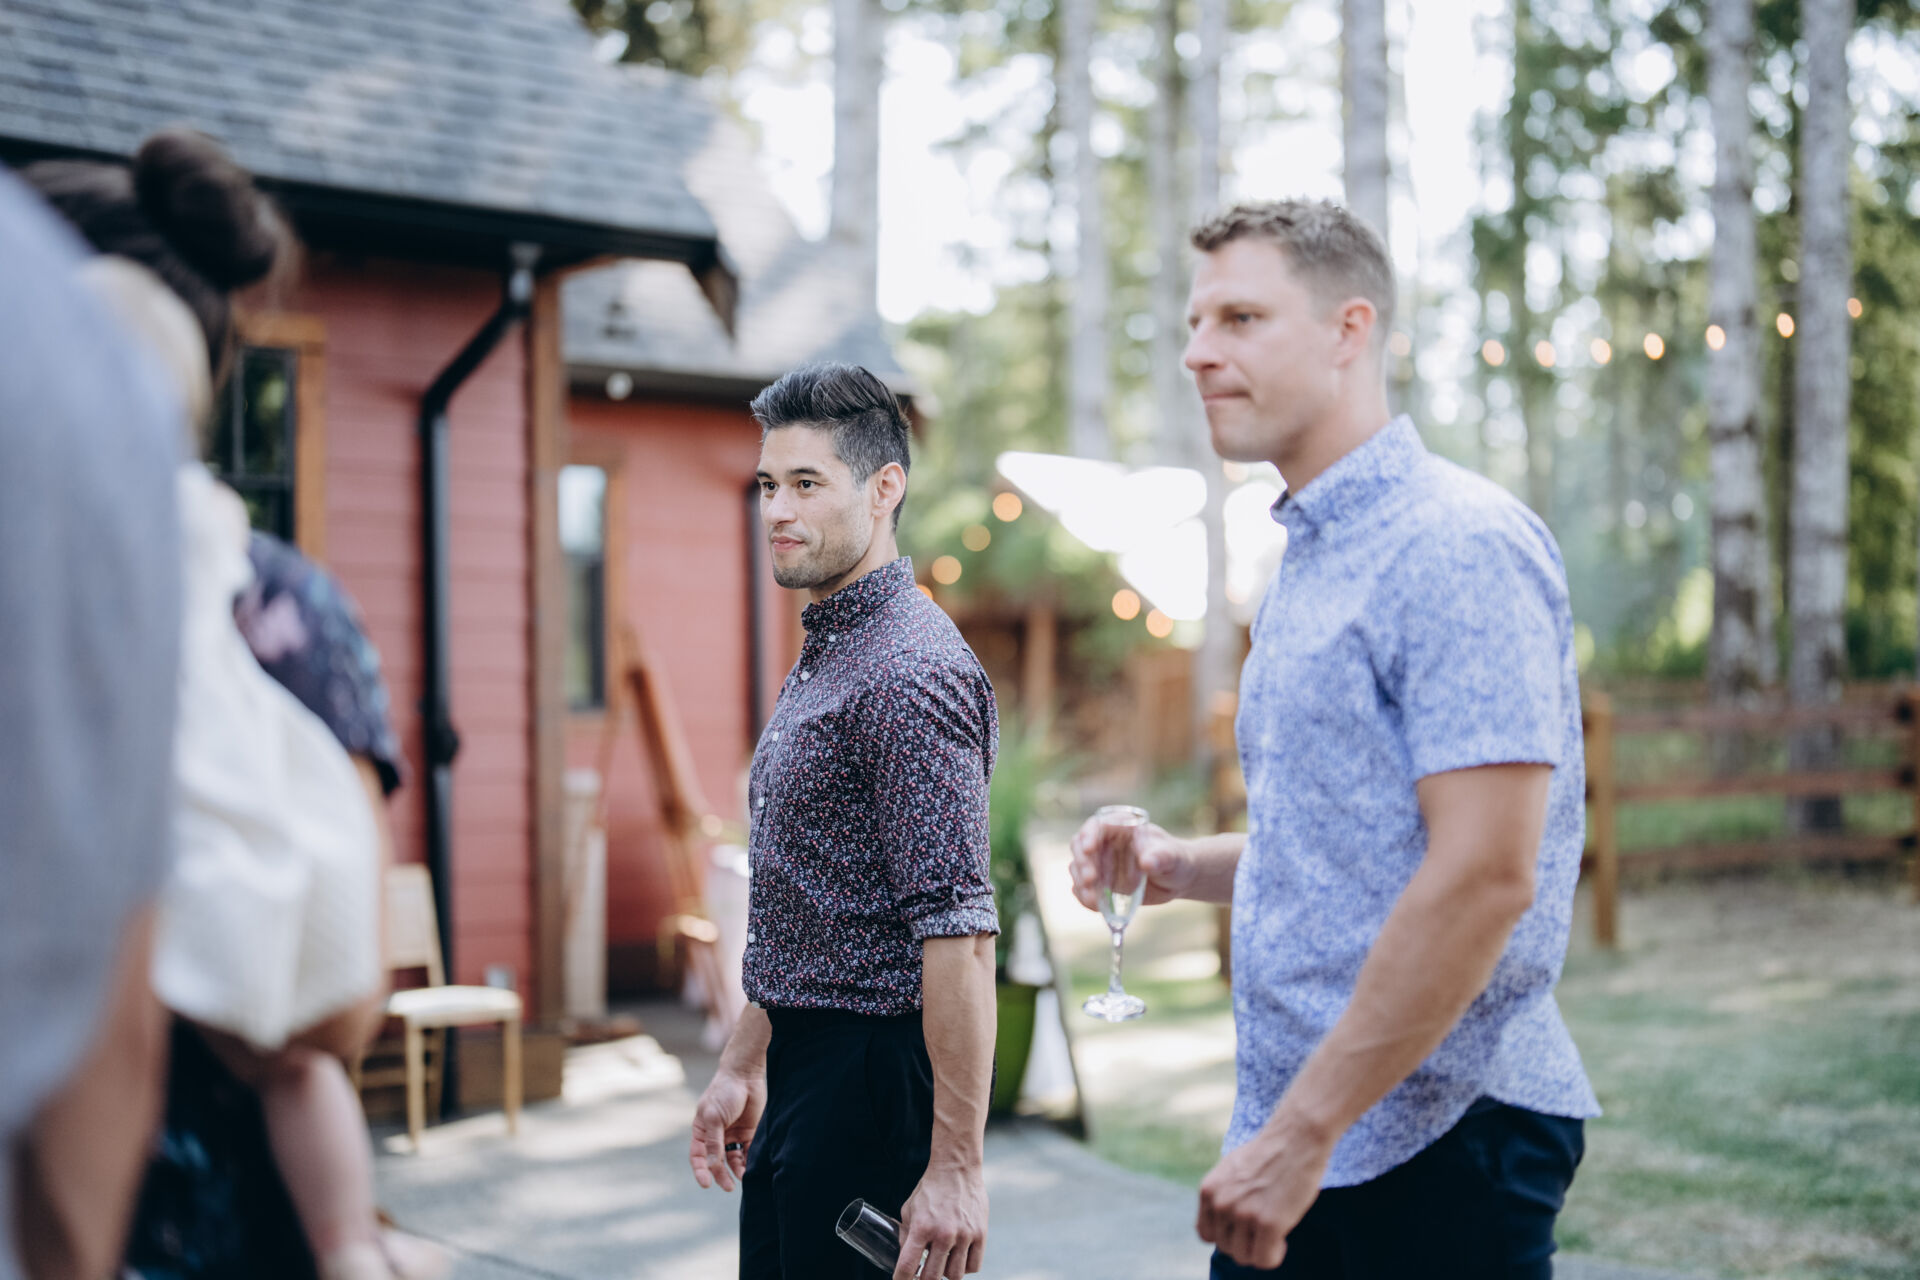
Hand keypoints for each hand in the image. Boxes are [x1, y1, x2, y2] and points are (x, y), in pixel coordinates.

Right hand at [687, 1068, 764, 1190]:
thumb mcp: (714, 1117)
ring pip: (732, 1159)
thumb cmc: (724, 1093)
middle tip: (728, 1187)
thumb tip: (710, 1165)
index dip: (701, 1171)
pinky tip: (750, 1168)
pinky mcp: (748, 1133)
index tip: (706, 1184)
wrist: (745, 1075)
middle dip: (721, 1175)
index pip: (698, 1156)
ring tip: (742, 1178)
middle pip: (716, 1161)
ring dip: (736, 1170)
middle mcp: (716, 1136)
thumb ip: (713, 1141)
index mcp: (702, 1131)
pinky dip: (747, 1161)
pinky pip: (746, 1151)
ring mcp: (732, 1135)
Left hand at [895, 1161, 986, 1279]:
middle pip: (932, 1277)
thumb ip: (906, 1236)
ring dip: (945, 1275)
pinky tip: (958, 1259)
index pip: (907, 1266)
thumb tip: (906, 1259)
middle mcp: (943, 1234)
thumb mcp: (909, 1209)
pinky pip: (973, 1266)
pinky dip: (964, 1268)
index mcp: (921, 1227)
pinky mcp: (981, 1234)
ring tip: (942, 1265)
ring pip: (954, 1276)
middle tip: (922, 1277)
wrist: (956, 1168)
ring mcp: (964, 1235)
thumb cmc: (930, 1189)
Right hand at [1068, 817, 1194, 911]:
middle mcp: (1105, 844)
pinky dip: (1084, 896)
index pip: (1097, 825)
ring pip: (1078, 868)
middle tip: (1090, 879)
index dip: (1089, 835)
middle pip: (1080, 847)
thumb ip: (1161, 857)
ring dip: (1081, 883)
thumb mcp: (1172, 857)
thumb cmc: (1176, 860)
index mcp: (1121, 828)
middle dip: (1082, 863)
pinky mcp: (1101, 883)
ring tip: (1093, 900)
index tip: (1089, 848)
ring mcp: (1101, 864)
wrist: (1177, 879)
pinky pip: (1084, 888)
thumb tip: (1147, 863)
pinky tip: (1094, 905)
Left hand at [1195, 1118, 1334, 1269]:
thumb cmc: (1269, 1152)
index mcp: (1208, 1191)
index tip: (1244, 1228)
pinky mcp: (1268, 1223)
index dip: (1227, 1235)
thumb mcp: (1231, 1170)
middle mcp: (1221, 1204)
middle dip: (1246, 1242)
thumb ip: (1221, 1196)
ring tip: (1274, 1232)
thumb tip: (1217, 1227)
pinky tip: (1282, 1239)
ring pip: (1245, 1257)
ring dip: (1261, 1250)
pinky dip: (1274, 1256)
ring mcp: (1243, 1214)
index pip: (1206, 1234)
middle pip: (1227, 1248)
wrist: (1297, 1137)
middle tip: (1264, 1228)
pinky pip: (1265, 1260)